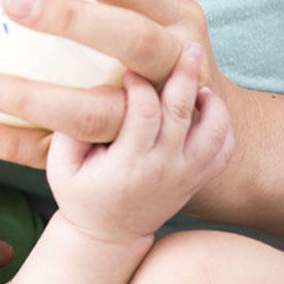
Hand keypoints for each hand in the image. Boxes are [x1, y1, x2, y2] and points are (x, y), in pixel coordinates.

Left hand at [0, 0, 249, 184]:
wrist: (213, 141)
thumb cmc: (156, 63)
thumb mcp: (151, 20)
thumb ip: (101, 2)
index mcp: (174, 16)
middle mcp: (175, 63)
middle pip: (129, 39)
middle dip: (71, 19)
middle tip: (10, 1)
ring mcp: (153, 119)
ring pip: (95, 112)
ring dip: (31, 99)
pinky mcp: (122, 160)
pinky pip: (64, 153)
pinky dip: (13, 143)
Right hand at [47, 44, 234, 242]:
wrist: (108, 235)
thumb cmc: (80, 194)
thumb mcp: (59, 167)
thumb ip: (69, 130)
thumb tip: (88, 91)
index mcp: (128, 166)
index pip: (145, 113)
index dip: (140, 85)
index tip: (129, 70)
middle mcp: (163, 170)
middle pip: (183, 113)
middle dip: (185, 76)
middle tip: (186, 48)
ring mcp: (185, 176)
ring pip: (214, 132)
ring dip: (212, 102)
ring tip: (198, 82)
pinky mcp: (197, 179)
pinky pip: (224, 150)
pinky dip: (223, 125)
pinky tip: (205, 106)